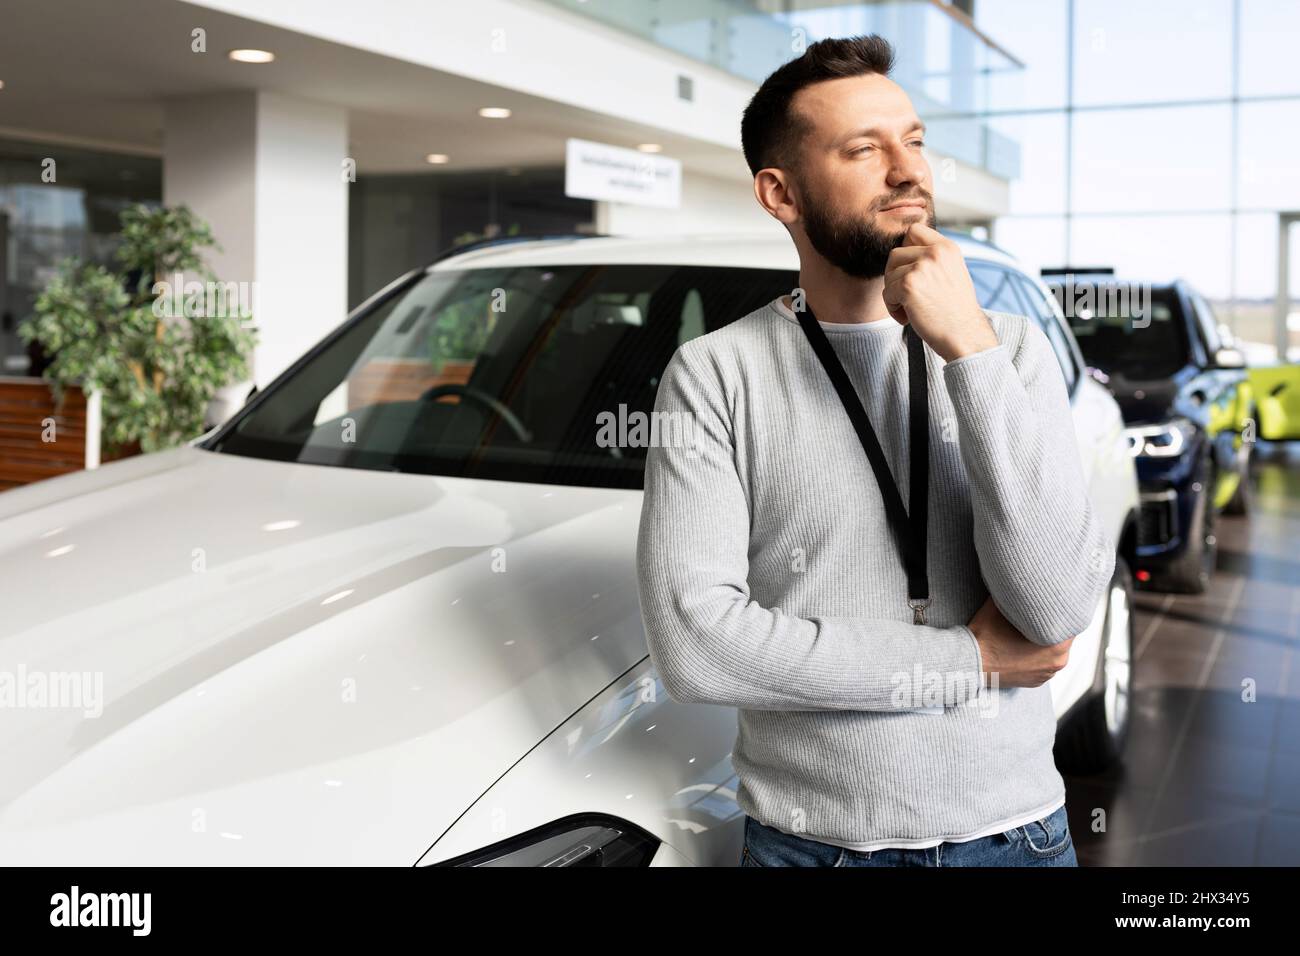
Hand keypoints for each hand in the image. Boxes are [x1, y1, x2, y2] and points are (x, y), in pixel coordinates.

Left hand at [882, 222, 999, 361]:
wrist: (965, 335)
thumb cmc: (956, 311)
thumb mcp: (952, 273)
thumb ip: (932, 259)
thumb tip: (904, 250)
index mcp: (948, 247)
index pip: (914, 230)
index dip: (906, 249)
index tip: (910, 271)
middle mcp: (935, 252)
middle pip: (895, 254)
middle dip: (895, 276)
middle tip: (907, 295)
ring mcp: (921, 267)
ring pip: (889, 275)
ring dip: (894, 294)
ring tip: (911, 308)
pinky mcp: (908, 285)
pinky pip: (887, 292)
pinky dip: (893, 308)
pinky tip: (907, 317)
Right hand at [967, 596, 1073, 687]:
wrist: (968, 664)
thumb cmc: (985, 637)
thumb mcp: (1001, 606)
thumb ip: (1017, 592)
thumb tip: (1022, 576)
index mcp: (1057, 646)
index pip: (1071, 622)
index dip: (1063, 609)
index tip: (1054, 600)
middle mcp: (1057, 663)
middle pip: (1063, 637)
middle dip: (1053, 625)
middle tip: (1043, 611)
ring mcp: (1046, 675)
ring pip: (1053, 650)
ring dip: (1046, 640)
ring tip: (1033, 628)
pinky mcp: (1036, 681)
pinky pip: (1042, 663)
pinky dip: (1037, 654)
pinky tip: (1024, 645)